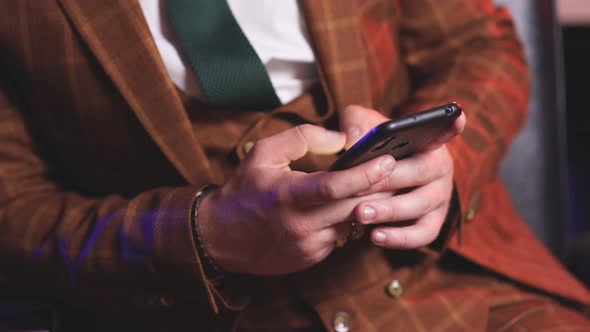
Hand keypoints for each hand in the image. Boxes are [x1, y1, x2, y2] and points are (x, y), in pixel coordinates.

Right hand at [198, 124, 394, 275]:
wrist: (222, 237)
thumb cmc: (244, 190)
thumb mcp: (263, 153)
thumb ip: (302, 138)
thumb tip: (342, 140)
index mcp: (288, 196)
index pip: (335, 186)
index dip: (366, 173)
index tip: (389, 160)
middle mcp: (300, 224)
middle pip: (355, 206)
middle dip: (382, 189)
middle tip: (400, 170)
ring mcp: (308, 245)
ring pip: (353, 224)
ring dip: (371, 205)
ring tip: (383, 185)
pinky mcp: (312, 258)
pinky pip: (342, 238)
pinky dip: (351, 221)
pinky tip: (353, 205)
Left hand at [339, 105, 465, 249]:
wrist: (374, 182)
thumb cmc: (372, 150)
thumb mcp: (362, 128)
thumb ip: (355, 123)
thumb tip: (352, 138)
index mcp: (427, 141)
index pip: (443, 130)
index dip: (450, 126)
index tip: (457, 118)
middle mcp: (440, 167)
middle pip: (419, 172)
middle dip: (388, 180)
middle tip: (358, 188)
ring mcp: (440, 197)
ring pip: (420, 205)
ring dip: (389, 211)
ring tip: (361, 214)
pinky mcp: (434, 223)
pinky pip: (422, 235)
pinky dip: (399, 238)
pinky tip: (375, 236)